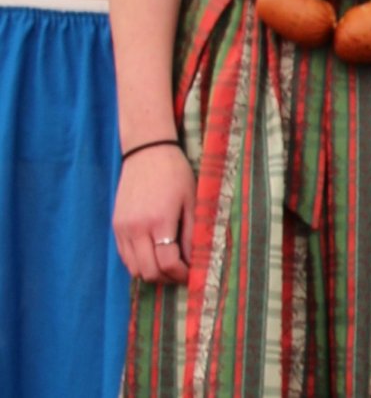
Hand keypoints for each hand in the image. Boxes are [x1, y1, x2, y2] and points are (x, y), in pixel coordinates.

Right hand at [112, 143, 194, 284]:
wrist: (147, 153)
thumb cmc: (175, 173)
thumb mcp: (191, 200)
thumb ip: (191, 232)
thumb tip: (195, 259)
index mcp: (159, 221)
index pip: (167, 263)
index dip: (181, 274)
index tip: (192, 274)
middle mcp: (136, 229)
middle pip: (148, 271)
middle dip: (167, 278)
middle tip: (181, 273)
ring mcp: (122, 229)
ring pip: (133, 268)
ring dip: (151, 272)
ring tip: (169, 265)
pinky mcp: (115, 226)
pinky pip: (124, 256)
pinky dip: (138, 262)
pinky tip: (153, 255)